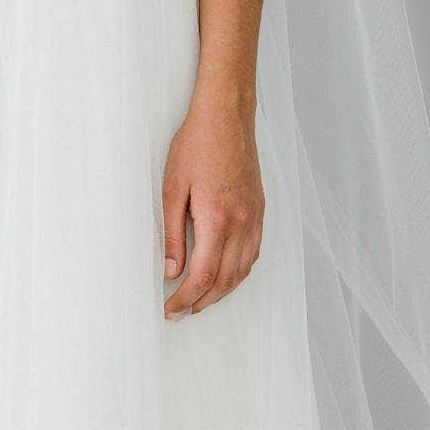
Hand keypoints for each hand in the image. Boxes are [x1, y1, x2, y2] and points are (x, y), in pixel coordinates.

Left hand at [162, 94, 263, 317]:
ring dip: (221, 292)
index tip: (170, 308)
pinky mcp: (259, 210)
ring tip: (200, 301)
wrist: (227, 117)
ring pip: (243, 271)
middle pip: (225, 280)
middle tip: (180, 311)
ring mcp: (254, 218)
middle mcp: (241, 223)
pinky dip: (238, 272)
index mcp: (217, 219)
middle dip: (201, 302)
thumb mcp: (171, 189)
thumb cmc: (196, 146)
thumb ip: (171, 234)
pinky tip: (224, 275)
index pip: (202, 275)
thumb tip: (171, 269)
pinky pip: (253, 253)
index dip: (185, 298)